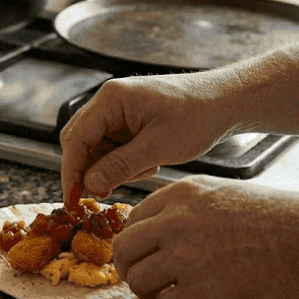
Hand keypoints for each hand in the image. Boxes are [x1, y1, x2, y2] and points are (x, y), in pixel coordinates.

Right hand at [59, 75, 231, 204]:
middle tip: (99, 195)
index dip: (71, 171)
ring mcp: (118, 111)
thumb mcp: (159, 147)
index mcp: (111, 99)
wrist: (227, 101)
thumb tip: (88, 185)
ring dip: (112, 168)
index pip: (76, 138)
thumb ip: (120, 166)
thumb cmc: (198, 116)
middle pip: (80, 141)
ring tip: (144, 171)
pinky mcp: (128, 121)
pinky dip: (125, 162)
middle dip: (89, 171)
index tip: (72, 199)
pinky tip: (149, 164)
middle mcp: (109, 102)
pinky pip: (113, 147)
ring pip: (97, 148)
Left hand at [113, 175, 298, 298]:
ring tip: (167, 294)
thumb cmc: (280, 220)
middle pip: (124, 249)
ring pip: (138, 280)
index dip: (135, 241)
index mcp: (181, 195)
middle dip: (130, 267)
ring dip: (149, 292)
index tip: (142, 253)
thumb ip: (186, 208)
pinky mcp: (201, 293)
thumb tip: (157, 226)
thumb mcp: (223, 194)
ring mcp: (186, 257)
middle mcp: (177, 222)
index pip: (133, 219)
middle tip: (143, 278)